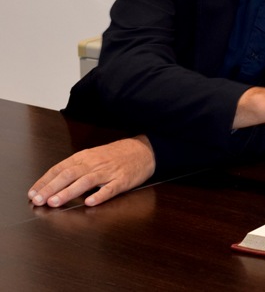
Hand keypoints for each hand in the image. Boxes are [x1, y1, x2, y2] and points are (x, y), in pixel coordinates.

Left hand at [28, 135, 155, 207]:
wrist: (144, 150)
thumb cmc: (116, 155)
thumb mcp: (93, 157)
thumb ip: (76, 169)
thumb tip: (54, 184)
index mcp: (84, 157)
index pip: (60, 169)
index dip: (45, 181)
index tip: (33, 193)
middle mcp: (94, 163)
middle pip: (69, 174)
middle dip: (51, 188)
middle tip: (38, 200)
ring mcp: (108, 172)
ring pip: (86, 181)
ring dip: (68, 192)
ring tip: (55, 202)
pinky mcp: (122, 180)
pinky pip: (110, 188)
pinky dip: (99, 195)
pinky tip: (90, 202)